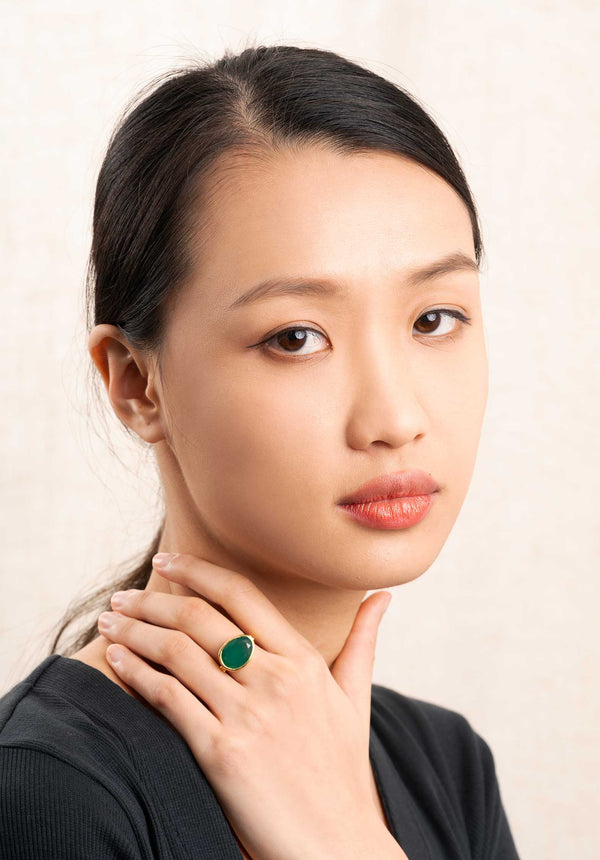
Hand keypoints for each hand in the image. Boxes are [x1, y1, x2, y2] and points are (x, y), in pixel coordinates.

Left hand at [97, 552, 398, 859]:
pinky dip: (137, 675)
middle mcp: (275, 679)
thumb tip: (382, 597)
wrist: (337, 844)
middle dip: (152, 601)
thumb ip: (362, 641)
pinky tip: (118, 663)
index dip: (198, 570)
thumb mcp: (355, 698)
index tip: (168, 560)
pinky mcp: (221, 753)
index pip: (241, 594)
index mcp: (304, 660)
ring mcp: (247, 715)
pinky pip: (168, 700)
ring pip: (176, 653)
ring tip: (109, 625)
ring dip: (134, 633)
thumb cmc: (343, 770)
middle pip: (199, 618)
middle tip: (122, 598)